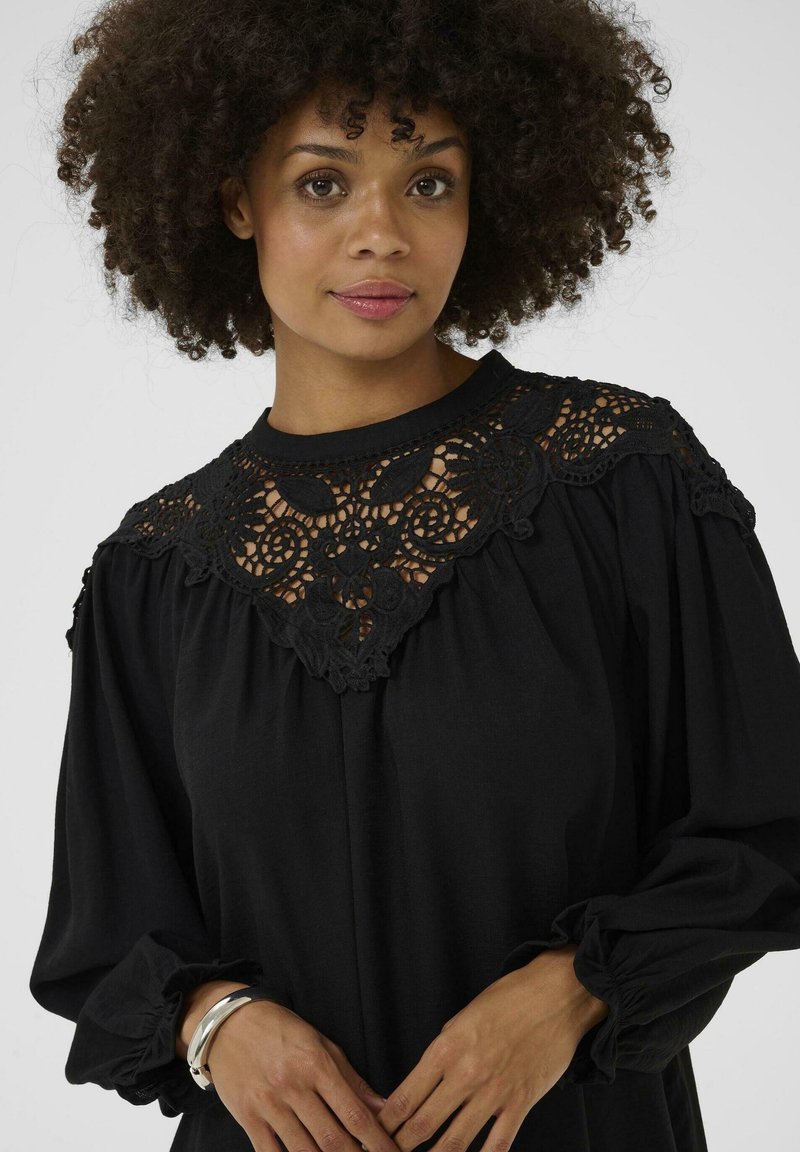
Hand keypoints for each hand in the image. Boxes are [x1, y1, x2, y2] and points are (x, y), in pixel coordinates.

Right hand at [203, 998, 402, 1151]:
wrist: (229, 1023)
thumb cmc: (281, 1031)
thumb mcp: (322, 1044)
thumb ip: (352, 1080)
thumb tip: (383, 1108)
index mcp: (317, 1065)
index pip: (354, 1113)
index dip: (378, 1141)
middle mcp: (294, 1086)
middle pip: (332, 1138)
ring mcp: (269, 1105)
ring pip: (304, 1151)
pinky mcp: (248, 1118)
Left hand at [371, 945, 607, 1151]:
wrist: (556, 996)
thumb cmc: (508, 1000)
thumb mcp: (463, 1017)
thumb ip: (443, 1051)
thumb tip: (423, 1083)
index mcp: (446, 1048)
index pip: (405, 1097)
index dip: (386, 1123)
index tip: (374, 1134)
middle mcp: (466, 1074)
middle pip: (423, 1124)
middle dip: (401, 1146)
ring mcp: (494, 1092)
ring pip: (455, 1143)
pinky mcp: (521, 1103)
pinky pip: (497, 1144)